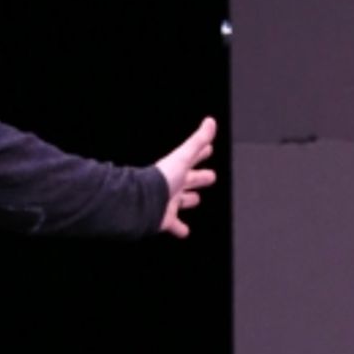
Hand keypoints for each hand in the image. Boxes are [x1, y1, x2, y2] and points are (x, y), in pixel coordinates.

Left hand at [155, 116, 216, 237]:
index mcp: (177, 169)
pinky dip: (180, 229)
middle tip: (209, 177)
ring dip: (189, 200)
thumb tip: (210, 122)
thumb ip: (197, 140)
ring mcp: (168, 202)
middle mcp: (172, 185)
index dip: (201, 152)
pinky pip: (174, 225)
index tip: (208, 148)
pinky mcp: (165, 219)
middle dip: (199, 178)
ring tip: (195, 200)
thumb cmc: (161, 180)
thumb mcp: (182, 157)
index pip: (192, 157)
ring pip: (181, 201)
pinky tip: (185, 232)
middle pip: (189, 179)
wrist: (143, 203)